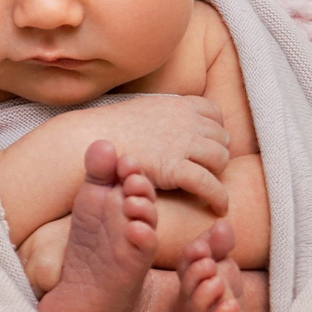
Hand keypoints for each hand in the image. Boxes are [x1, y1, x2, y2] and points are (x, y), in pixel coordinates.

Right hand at [79, 95, 232, 213]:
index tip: (206, 145)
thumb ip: (164, 113)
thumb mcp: (144, 109)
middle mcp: (186, 121)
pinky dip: (218, 197)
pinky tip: (218, 207)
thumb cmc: (110, 129)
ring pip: (220, 159)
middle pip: (221, 137)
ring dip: (217, 173)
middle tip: (206, 170)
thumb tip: (171, 120)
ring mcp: (183, 143)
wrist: (89, 140)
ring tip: (208, 187)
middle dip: (216, 153)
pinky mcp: (175, 168)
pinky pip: (209, 183)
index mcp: (178, 104)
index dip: (214, 130)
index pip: (214, 113)